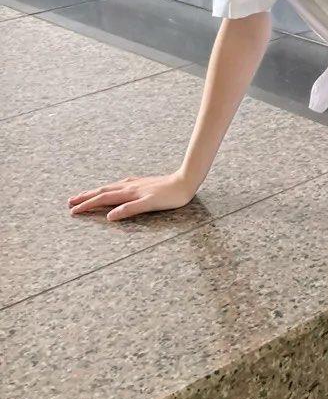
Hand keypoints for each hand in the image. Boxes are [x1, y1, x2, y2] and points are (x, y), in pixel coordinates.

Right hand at [67, 171, 195, 221]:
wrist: (186, 181)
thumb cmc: (170, 196)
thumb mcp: (150, 205)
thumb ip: (129, 210)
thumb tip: (109, 217)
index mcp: (129, 193)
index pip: (103, 199)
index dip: (87, 205)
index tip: (73, 211)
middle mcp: (129, 186)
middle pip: (103, 191)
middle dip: (86, 197)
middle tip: (70, 202)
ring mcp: (136, 184)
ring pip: (111, 187)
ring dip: (96, 192)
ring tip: (86, 194)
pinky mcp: (143, 183)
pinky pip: (120, 185)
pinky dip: (111, 188)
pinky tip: (114, 188)